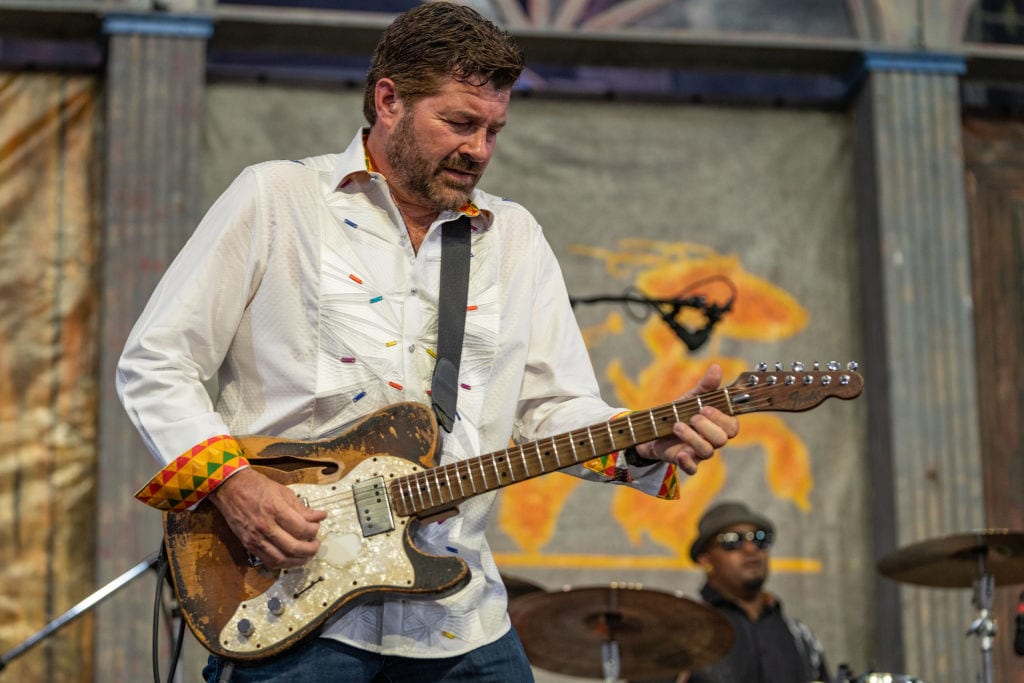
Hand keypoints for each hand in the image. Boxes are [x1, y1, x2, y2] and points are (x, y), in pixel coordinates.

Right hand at [208, 467, 327, 568]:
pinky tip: (291, 558)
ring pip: (282, 559)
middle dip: (310, 549)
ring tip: (307, 554)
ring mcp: (255, 538)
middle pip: (293, 547)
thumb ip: (302, 508)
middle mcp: (265, 526)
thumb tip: (320, 517)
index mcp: (275, 509)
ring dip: (298, 560)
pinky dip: (283, 563)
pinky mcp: (248, 545)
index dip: (314, 531)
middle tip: (316, 544)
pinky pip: (268, 561)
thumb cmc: (257, 487)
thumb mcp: (283, 491)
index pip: (301, 528)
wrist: (230, 488)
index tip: (317, 526)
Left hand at [634, 364, 738, 474]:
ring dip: (692, 438)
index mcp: (717, 424)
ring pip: (707, 452)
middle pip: (722, 439)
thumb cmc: (678, 412)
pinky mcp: (685, 461)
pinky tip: (680, 454)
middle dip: (707, 427)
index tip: (705, 408)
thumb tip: (716, 368)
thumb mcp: (690, 397)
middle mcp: (712, 440)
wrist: (654, 428)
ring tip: (677, 426)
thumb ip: (705, 386)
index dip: (721, 418)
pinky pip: (692, 469)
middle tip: (692, 417)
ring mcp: (699, 452)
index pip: (732, 426)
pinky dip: (687, 462)